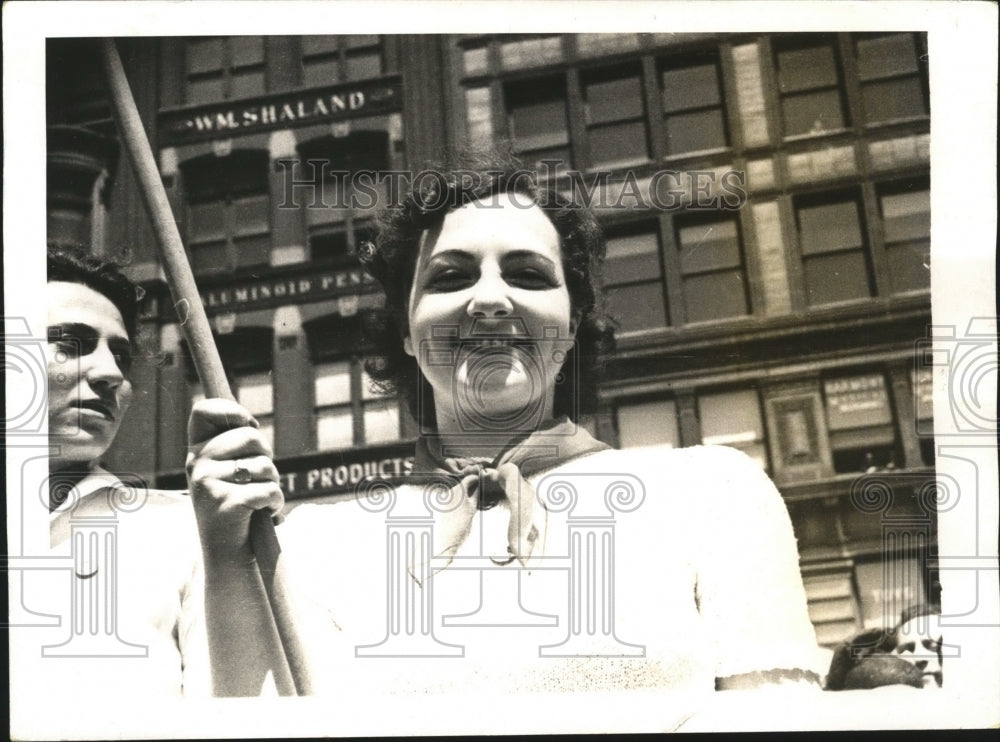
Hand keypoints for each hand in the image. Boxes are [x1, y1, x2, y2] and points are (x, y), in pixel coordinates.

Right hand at [187, 398, 282, 558]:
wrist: (227, 557)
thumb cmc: (237, 510)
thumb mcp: (229, 473)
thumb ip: (235, 447)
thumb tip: (250, 423)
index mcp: (197, 453)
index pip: (204, 411)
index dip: (233, 411)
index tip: (249, 425)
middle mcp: (197, 465)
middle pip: (251, 436)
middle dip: (267, 458)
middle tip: (257, 481)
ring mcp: (209, 484)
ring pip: (265, 465)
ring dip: (273, 484)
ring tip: (258, 502)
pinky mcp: (227, 503)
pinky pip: (270, 490)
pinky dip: (276, 503)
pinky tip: (264, 515)